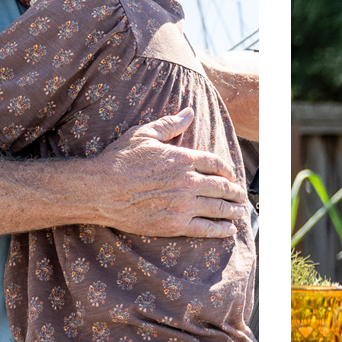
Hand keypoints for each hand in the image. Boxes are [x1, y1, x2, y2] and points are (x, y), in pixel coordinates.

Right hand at [92, 107, 247, 237]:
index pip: (216, 163)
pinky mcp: (175, 224)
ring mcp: (183, 204)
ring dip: (234, 211)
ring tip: (240, 212)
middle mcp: (188, 181)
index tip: (231, 175)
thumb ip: (170, 124)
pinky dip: (221, 230)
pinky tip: (230, 231)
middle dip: (235, 192)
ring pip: (219, 208)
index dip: (228, 170)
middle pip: (223, 186)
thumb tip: (188, 111)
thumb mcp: (143, 134)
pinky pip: (206, 228)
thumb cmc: (119, 159)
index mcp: (183, 158)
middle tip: (241, 197)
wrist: (100, 190)